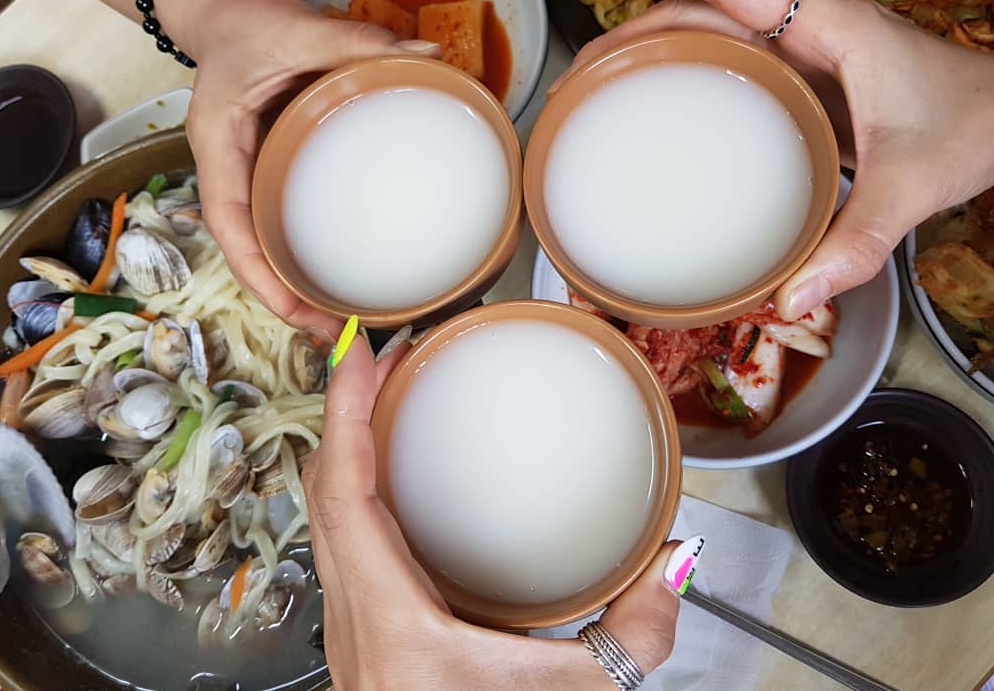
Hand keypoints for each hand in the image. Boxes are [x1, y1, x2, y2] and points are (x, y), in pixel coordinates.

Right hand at [182, 0, 439, 333]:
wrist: (218, 15)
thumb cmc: (244, 25)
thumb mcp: (294, 29)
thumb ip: (355, 43)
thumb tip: (429, 58)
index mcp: (219, 147)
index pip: (229, 226)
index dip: (260, 276)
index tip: (298, 312)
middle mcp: (229, 171)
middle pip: (247, 251)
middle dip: (284, 298)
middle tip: (337, 331)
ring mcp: (247, 174)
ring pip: (263, 242)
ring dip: (296, 283)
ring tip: (345, 315)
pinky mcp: (269, 169)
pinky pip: (282, 218)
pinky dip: (305, 249)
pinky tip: (341, 264)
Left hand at [302, 335, 688, 690]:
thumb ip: (633, 640)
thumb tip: (669, 568)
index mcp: (388, 619)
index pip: (344, 490)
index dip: (347, 411)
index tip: (361, 354)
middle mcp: (354, 613)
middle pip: (323, 485)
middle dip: (349, 408)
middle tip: (387, 357)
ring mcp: (352, 621)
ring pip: (326, 509)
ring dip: (349, 445)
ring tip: (387, 399)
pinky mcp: (367, 628)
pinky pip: (346, 535)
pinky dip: (361, 483)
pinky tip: (398, 474)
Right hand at [556, 0, 993, 319]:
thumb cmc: (978, 123)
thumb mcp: (914, 183)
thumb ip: (856, 243)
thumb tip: (792, 297)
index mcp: (827, 27)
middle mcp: (807, 31)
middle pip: (702, 8)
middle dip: (633, 21)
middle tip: (578, 65)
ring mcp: (803, 56)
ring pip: (713, 35)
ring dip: (654, 51)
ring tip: (601, 87)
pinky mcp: (804, 85)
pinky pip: (732, 70)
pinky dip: (688, 81)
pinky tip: (663, 112)